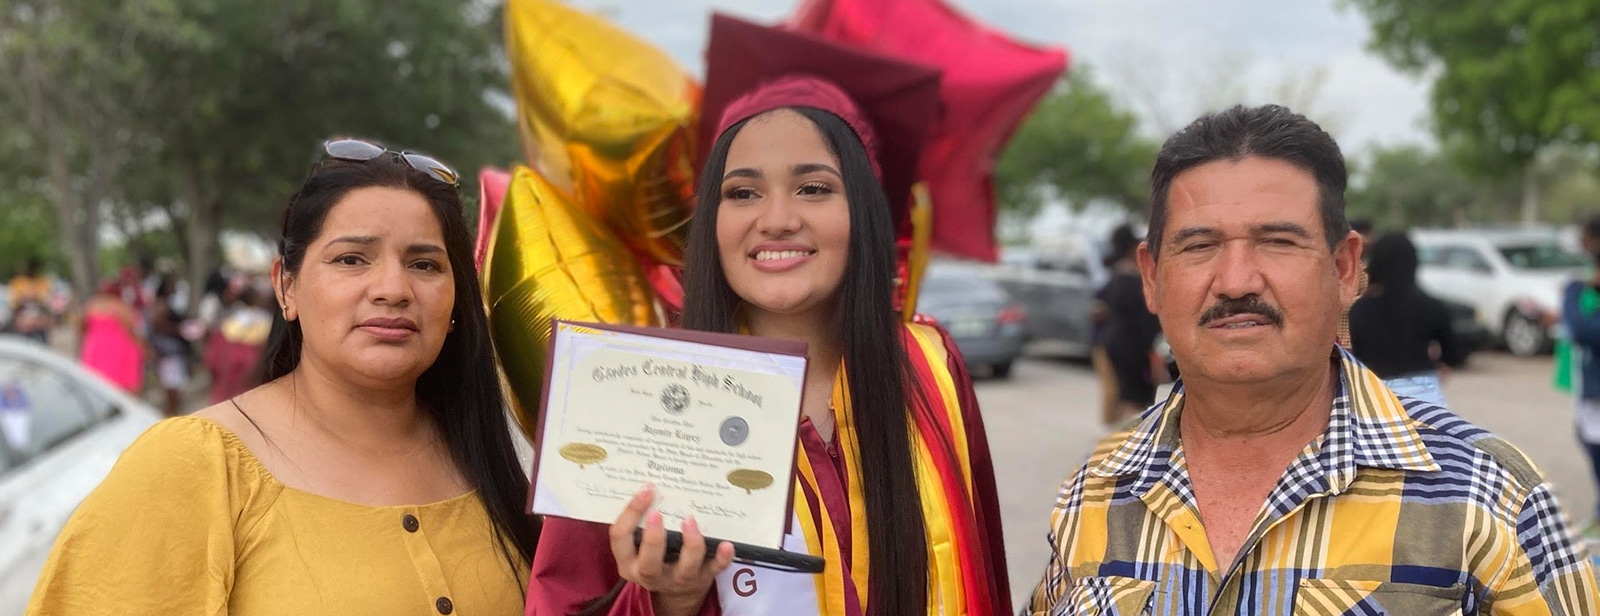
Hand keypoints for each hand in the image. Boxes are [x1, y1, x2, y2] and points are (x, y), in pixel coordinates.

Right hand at [608, 485, 734, 615]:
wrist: (676, 593)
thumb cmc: (654, 556)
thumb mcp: (638, 544)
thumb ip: (640, 522)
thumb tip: (651, 484)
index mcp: (629, 562)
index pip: (620, 538)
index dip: (630, 513)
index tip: (646, 489)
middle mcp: (651, 575)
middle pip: (649, 564)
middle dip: (653, 539)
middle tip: (657, 513)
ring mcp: (678, 579)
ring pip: (684, 568)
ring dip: (689, 545)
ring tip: (690, 521)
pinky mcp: (702, 579)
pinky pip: (714, 570)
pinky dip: (721, 558)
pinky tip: (726, 544)